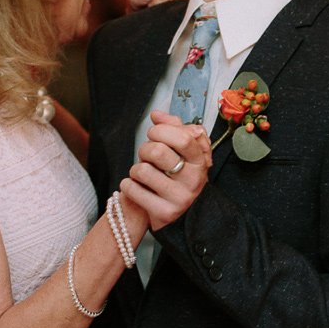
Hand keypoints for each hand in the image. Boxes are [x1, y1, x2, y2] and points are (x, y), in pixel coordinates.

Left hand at [123, 110, 211, 230]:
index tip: (153, 133)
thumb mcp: (178, 150)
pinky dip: (128, 185)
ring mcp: (181, 198)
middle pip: (158, 151)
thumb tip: (157, 115)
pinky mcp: (165, 213)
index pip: (183, 138)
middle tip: (145, 155)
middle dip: (144, 149)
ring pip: (142, 170)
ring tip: (143, 175)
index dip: (161, 130)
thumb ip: (172, 128)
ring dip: (135, 169)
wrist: (167, 209)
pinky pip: (132, 189)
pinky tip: (137, 188)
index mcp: (200, 161)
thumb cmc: (171, 174)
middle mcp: (195, 180)